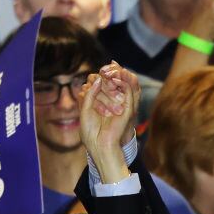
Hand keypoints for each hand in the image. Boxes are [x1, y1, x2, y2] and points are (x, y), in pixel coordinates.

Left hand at [80, 63, 139, 182]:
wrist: (99, 145)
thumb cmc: (90, 132)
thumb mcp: (85, 109)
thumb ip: (90, 94)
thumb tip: (96, 79)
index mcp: (101, 104)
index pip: (102, 86)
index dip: (99, 77)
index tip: (92, 74)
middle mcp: (112, 104)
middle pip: (112, 83)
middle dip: (109, 73)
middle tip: (104, 68)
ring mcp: (120, 106)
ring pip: (121, 85)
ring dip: (117, 74)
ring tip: (109, 69)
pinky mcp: (127, 108)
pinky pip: (128, 91)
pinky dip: (123, 82)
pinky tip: (114, 78)